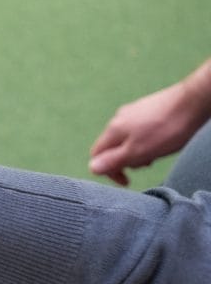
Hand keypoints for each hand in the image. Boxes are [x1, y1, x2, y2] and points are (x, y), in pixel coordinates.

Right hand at [89, 61, 210, 185]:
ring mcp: (132, 111)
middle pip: (111, 146)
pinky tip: (161, 139)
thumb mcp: (138, 151)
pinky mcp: (146, 108)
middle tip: (146, 165)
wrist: (192, 102)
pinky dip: (145, 140)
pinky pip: (138, 129)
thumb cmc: (166, 130)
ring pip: (126, 138)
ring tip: (156, 153)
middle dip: (125, 160)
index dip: (108, 171)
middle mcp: (117, 118)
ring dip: (137, 151)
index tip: (127, 180)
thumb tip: (92, 168)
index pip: (96, 154)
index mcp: (112, 130)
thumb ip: (114, 160)